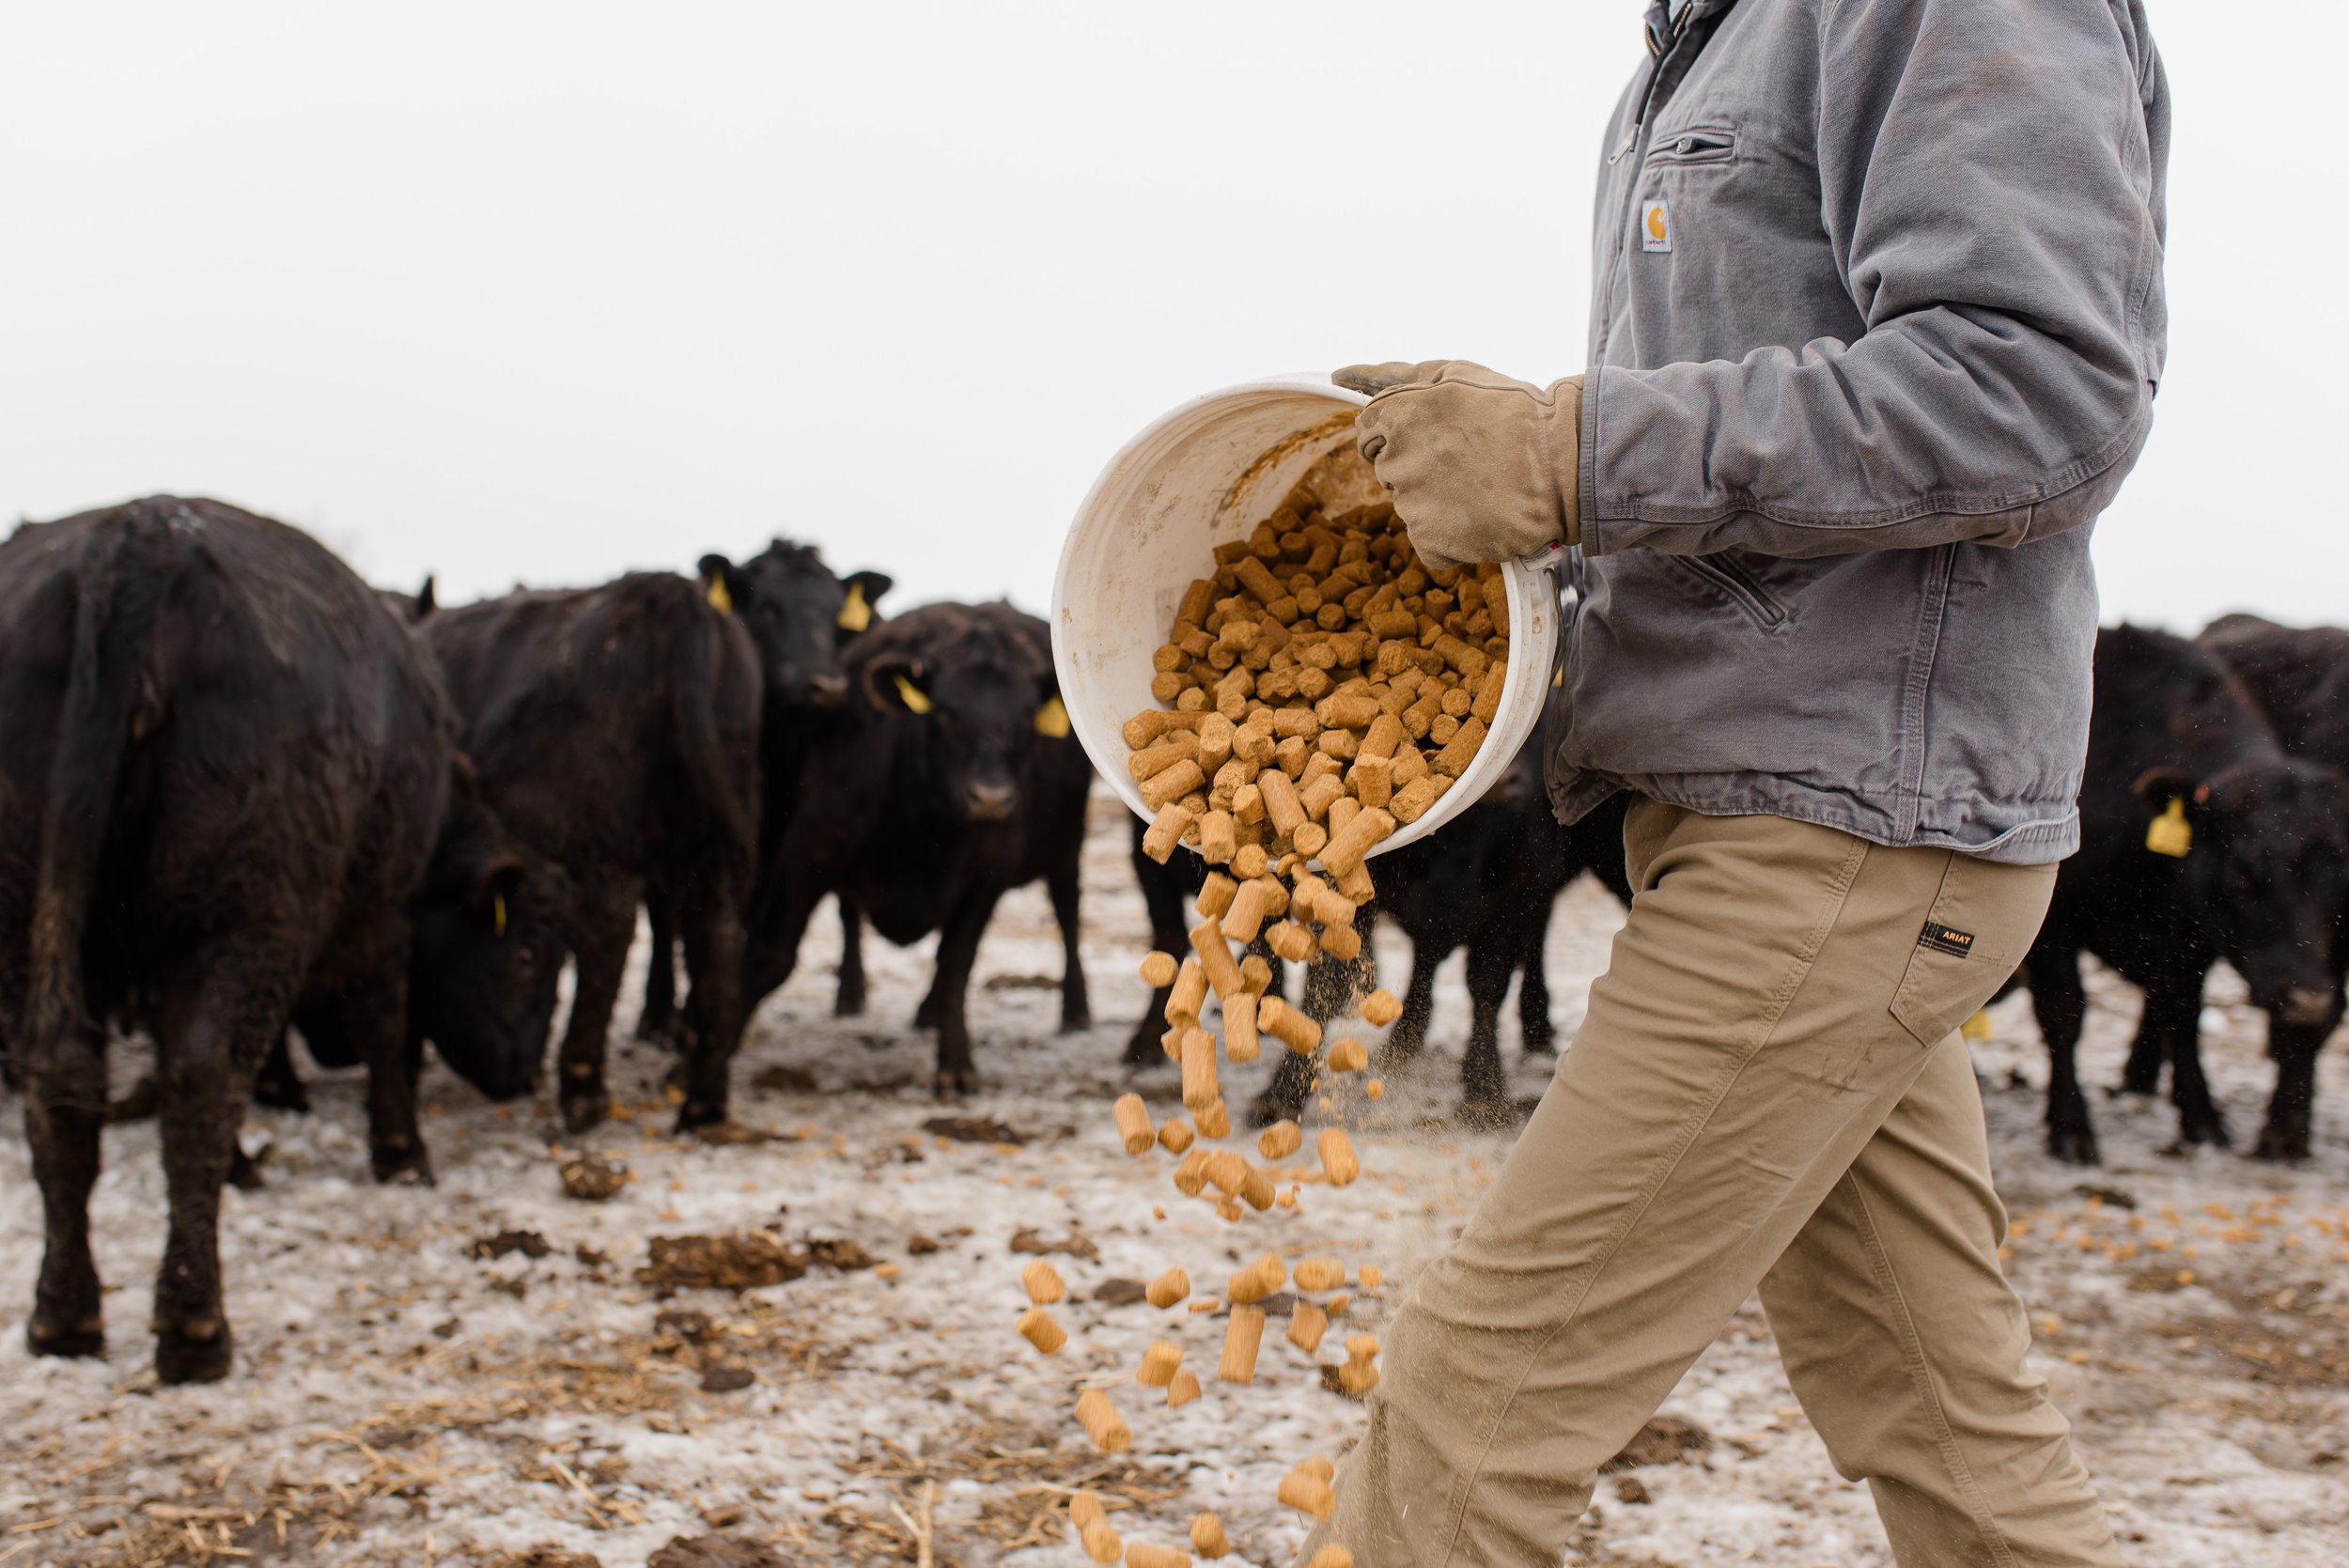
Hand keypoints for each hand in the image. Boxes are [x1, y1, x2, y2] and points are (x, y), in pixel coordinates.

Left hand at [1335, 361, 1583, 571]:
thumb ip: (1391, 377)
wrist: (1568, 464)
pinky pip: (1427, 541)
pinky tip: (1479, 515)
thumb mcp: (1454, 375)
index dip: (1400, 433)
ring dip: (1437, 500)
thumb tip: (1338, 375)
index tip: (1435, 435)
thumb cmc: (1512, 413)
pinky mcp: (1431, 541)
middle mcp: (1399, 460)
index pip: (1367, 432)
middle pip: (1387, 470)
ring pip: (1409, 506)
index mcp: (1399, 415)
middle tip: (1468, 459)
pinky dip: (1450, 535)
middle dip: (1418, 465)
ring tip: (1481, 485)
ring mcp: (1413, 505)